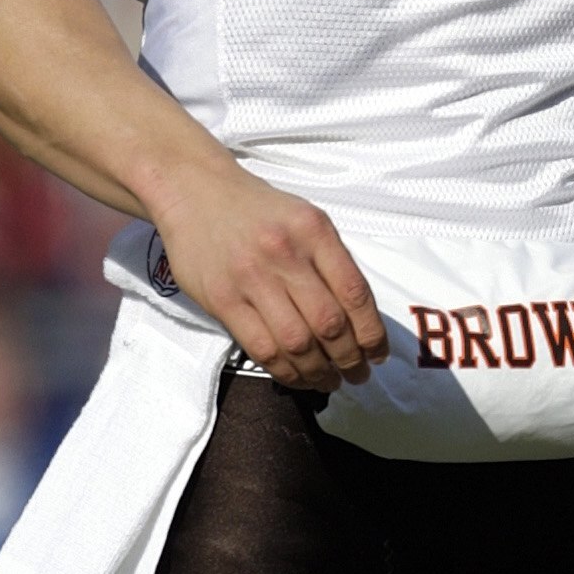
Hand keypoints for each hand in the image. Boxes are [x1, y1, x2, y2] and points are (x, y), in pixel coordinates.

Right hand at [150, 161, 387, 393]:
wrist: (195, 192)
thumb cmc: (256, 210)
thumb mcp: (304, 219)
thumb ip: (330, 261)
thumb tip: (359, 320)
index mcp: (314, 231)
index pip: (355, 293)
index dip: (371, 333)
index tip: (377, 354)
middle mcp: (285, 253)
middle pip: (329, 323)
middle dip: (349, 359)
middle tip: (357, 375)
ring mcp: (251, 278)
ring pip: (297, 342)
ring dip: (319, 371)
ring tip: (329, 381)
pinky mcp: (222, 299)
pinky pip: (261, 348)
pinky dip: (285, 371)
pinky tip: (297, 376)